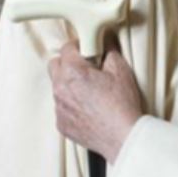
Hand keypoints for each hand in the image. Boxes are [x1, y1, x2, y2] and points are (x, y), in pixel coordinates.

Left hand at [47, 40, 143, 162]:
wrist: (123, 137)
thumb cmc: (122, 104)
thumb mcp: (120, 69)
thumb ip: (109, 49)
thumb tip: (105, 39)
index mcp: (72, 72)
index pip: (66, 48)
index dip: (79, 46)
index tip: (88, 50)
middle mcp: (60, 89)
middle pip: (54, 65)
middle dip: (68, 63)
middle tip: (86, 67)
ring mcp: (59, 109)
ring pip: (57, 87)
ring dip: (69, 84)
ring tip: (90, 91)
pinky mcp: (61, 124)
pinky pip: (61, 107)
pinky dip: (71, 104)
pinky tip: (89, 108)